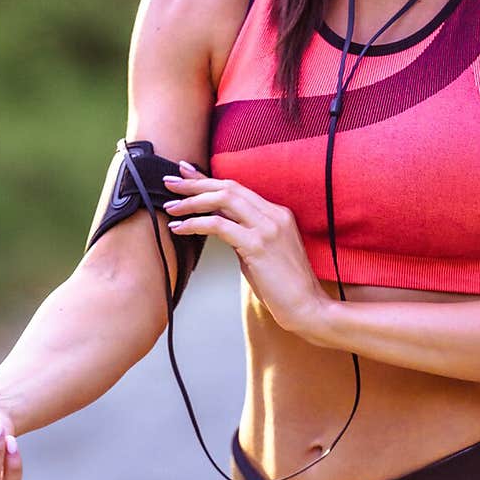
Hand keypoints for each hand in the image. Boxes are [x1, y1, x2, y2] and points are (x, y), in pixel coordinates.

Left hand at [161, 163, 328, 335]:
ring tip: (171, 207)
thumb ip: (244, 235)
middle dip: (195, 183)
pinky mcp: (258, 245)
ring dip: (192, 202)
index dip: (208, 179)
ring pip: (222, 200)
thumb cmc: (284, 286)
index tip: (186, 172)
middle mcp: (273, 214)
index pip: (237, 188)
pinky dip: (195, 223)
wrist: (308, 307)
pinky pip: (219, 225)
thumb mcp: (262, 252)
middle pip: (228, 187)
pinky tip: (180, 228)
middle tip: (171, 182)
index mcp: (277, 213)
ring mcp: (267, 228)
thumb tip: (218, 226)